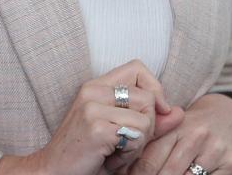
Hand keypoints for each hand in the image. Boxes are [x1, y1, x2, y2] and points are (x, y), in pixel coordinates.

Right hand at [0, 60, 170, 174]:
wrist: (53, 171)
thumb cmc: (86, 153)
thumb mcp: (119, 131)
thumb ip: (150, 120)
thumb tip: (178, 111)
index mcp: (95, 86)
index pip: (138, 68)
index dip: (154, 89)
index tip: (155, 112)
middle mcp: (92, 91)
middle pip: (148, 97)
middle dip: (148, 126)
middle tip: (127, 142)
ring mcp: (93, 108)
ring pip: (146, 119)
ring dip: (138, 144)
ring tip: (117, 152)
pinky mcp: (97, 128)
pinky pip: (137, 137)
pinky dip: (130, 154)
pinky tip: (112, 159)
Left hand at [122, 93, 231, 174]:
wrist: (230, 114)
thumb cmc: (194, 125)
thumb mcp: (172, 128)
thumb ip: (151, 143)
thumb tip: (122, 168)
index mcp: (176, 127)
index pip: (149, 159)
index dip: (134, 174)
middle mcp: (196, 137)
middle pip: (165, 173)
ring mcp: (214, 151)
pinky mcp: (231, 164)